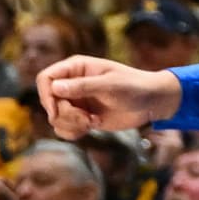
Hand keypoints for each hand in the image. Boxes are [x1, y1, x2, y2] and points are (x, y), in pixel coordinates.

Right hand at [34, 56, 180, 139]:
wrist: (153, 102)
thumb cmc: (135, 87)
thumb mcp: (111, 86)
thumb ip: (84, 86)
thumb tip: (54, 87)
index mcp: (76, 68)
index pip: (45, 79)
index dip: (46, 96)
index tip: (57, 111)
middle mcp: (71, 83)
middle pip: (49, 101)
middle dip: (65, 115)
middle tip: (88, 120)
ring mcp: (76, 101)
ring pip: (55, 117)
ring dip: (71, 124)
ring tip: (93, 122)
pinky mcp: (82, 116)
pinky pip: (64, 128)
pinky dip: (73, 132)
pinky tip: (92, 127)